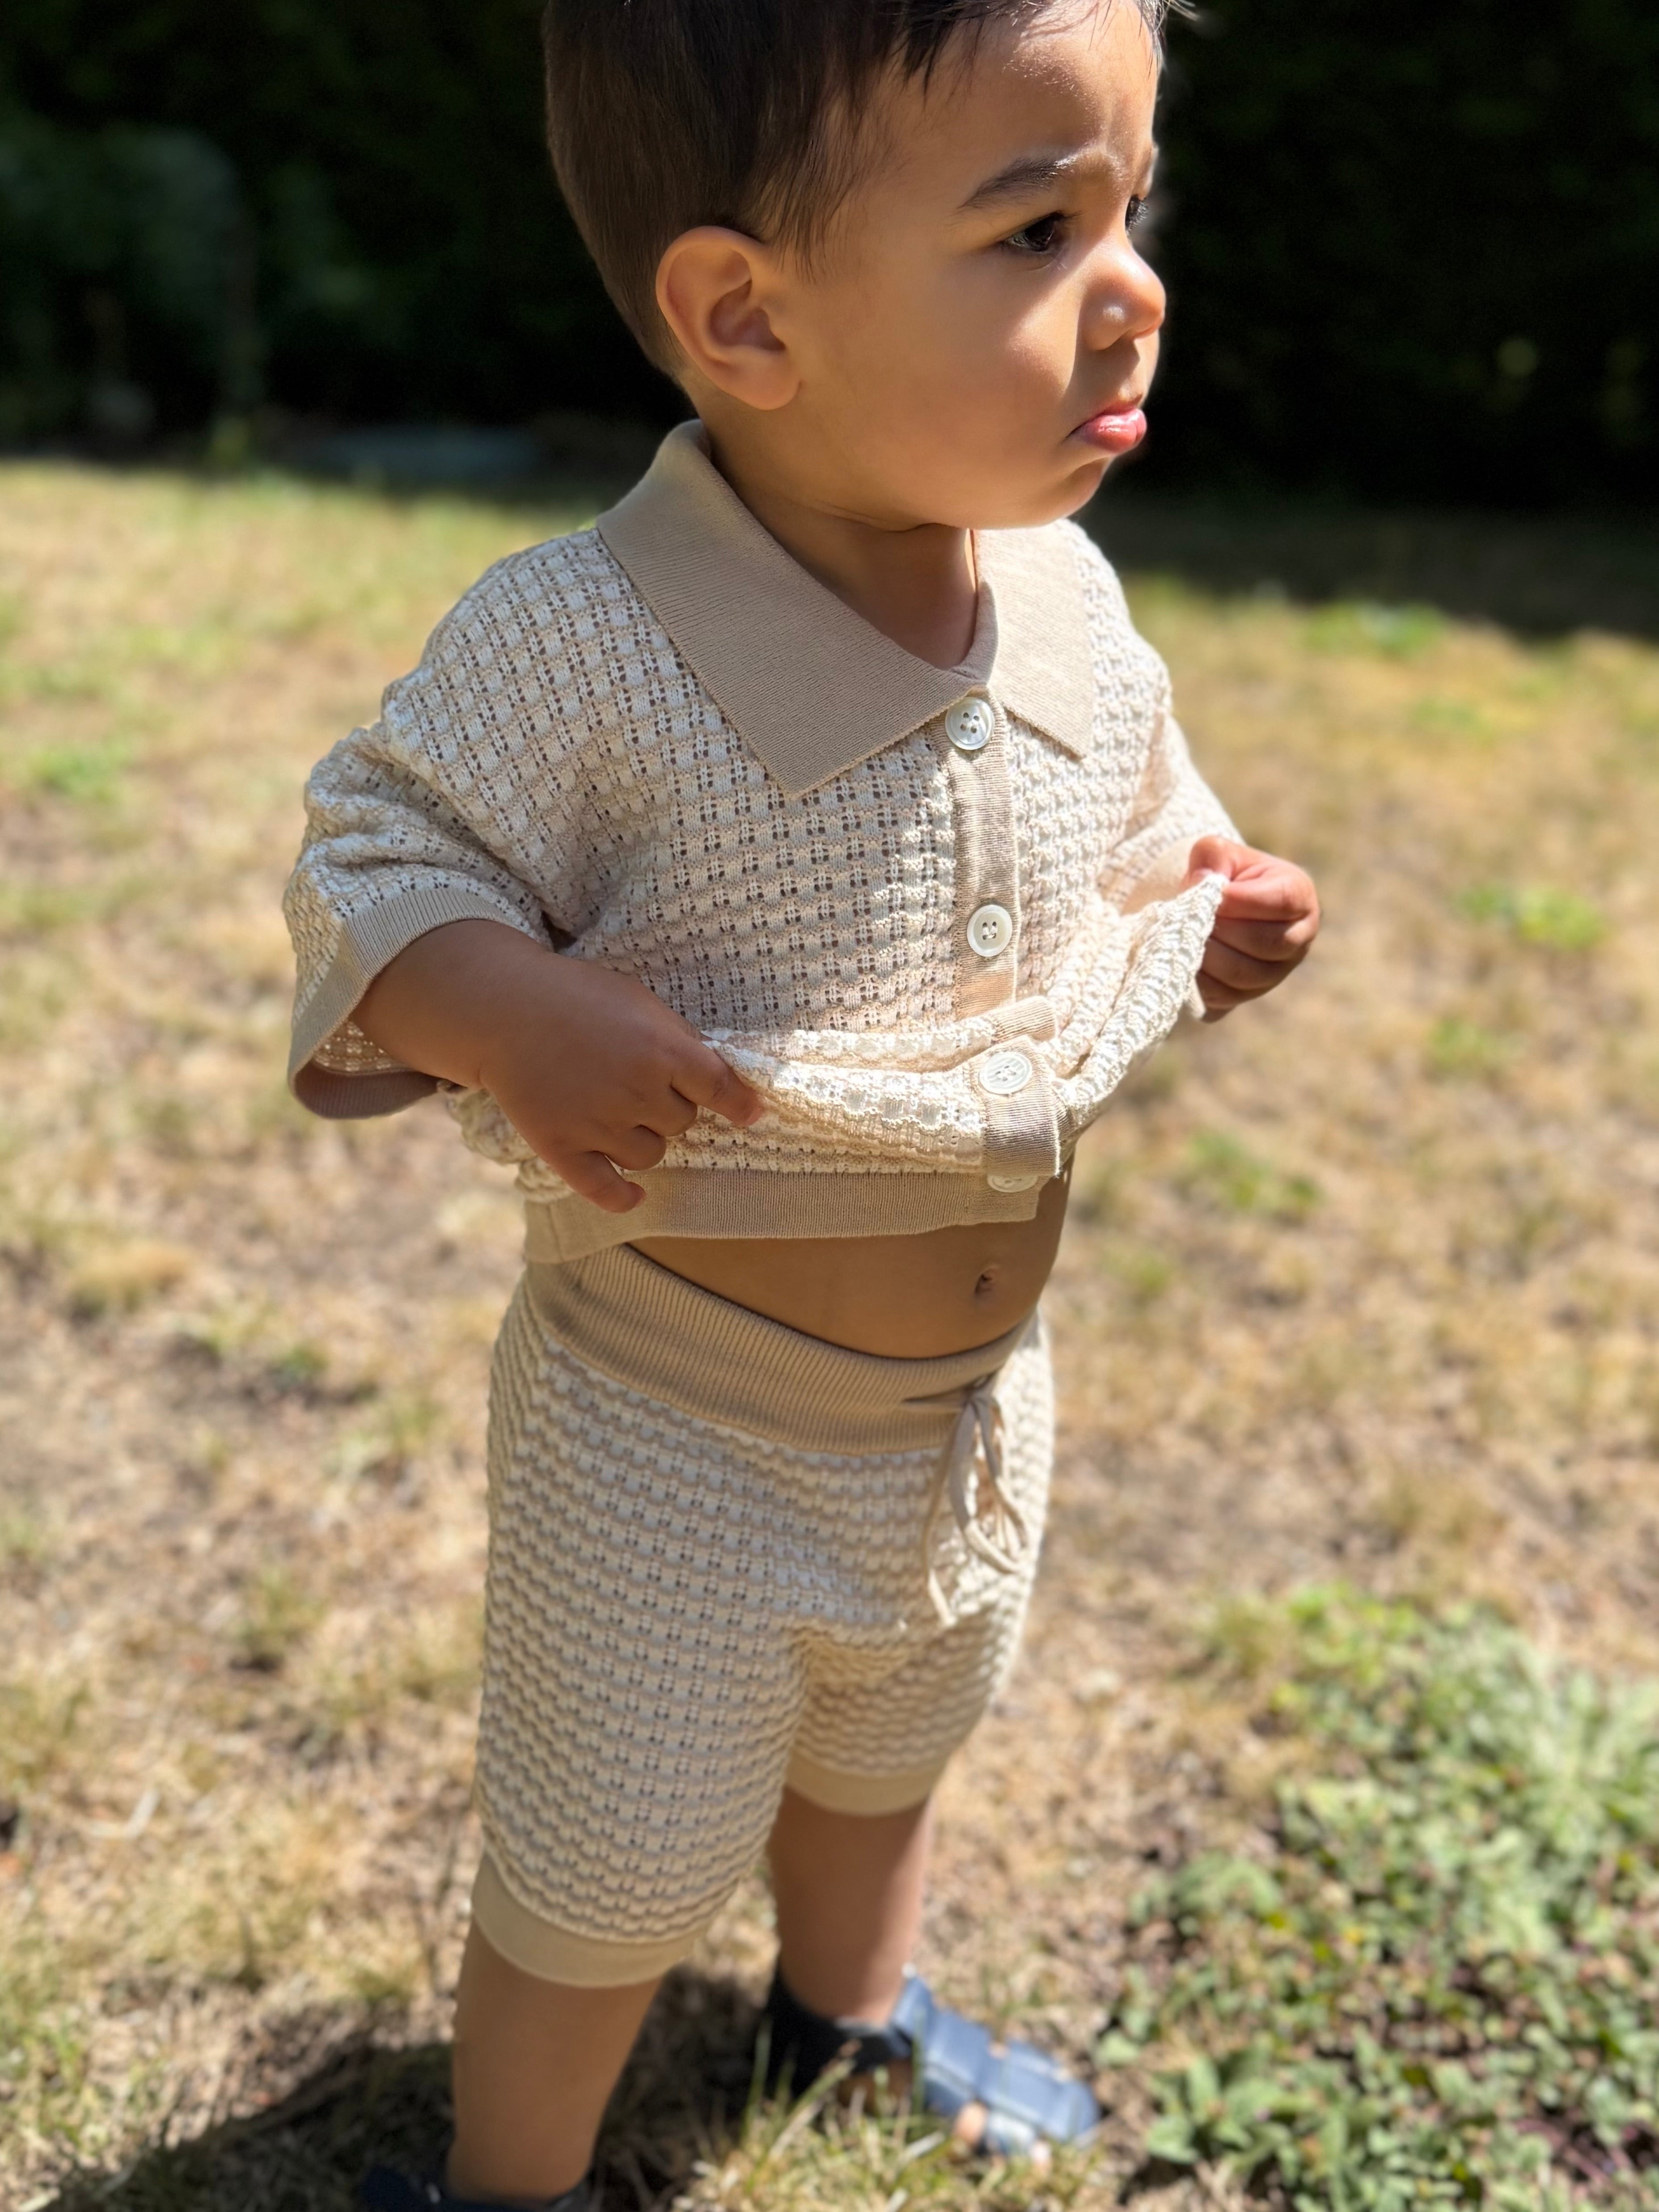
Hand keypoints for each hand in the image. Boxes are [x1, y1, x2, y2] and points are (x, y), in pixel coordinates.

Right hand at [354, 919, 764, 1211]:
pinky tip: (634, 1195)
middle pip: (682, 1122)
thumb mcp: (638, 1001)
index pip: (719, 1088)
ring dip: (645, 1140)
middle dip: (670, 1106)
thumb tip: (718, 1078)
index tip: (752, 1114)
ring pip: (651, 1155)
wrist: (503, 1007)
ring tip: (617, 1112)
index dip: (740, 1104)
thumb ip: (677, 1040)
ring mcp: (598, 1124)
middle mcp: (635, 1092)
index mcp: (661, 1051)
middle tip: (635, 1081)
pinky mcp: (562, 1148)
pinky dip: (623, 1197)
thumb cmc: (576, 997)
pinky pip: (604, 1189)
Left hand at [1184, 836, 1319, 1020]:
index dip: (1242, 900)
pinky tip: (1183, 958)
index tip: (1211, 893)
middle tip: (1191, 916)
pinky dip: (1196, 980)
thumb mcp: (1221, 853)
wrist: (1220, 907)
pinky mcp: (1246, 996)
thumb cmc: (1225, 875)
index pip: (1282, 902)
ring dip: (1206, 956)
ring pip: (1243, 976)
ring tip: (1183, 935)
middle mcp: (1297, 939)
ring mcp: (1275, 974)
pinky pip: (1221, 998)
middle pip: (1266, 944)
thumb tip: (1200, 883)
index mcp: (1299, 896)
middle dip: (1221, 929)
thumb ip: (1213, 855)